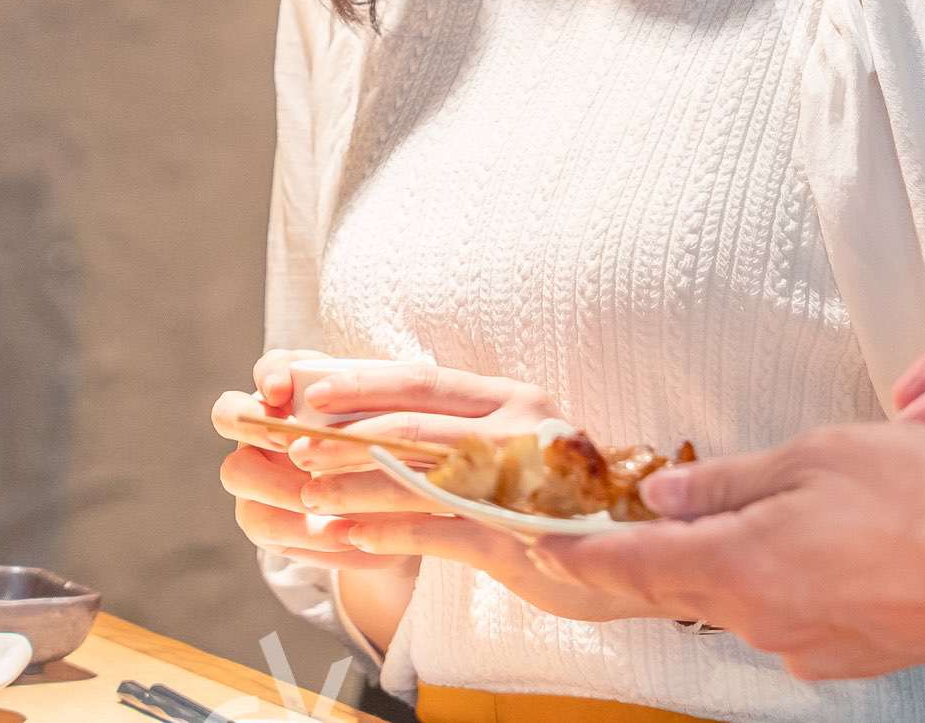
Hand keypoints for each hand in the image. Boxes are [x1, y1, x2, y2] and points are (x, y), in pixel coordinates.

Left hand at [218, 356, 639, 625]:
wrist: (628, 545)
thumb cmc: (554, 492)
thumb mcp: (510, 443)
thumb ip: (454, 427)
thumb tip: (373, 413)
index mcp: (511, 398)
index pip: (425, 379)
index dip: (362, 381)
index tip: (308, 389)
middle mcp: (519, 429)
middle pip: (415, 421)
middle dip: (347, 432)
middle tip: (296, 443)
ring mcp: (521, 482)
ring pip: (420, 476)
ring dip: (356, 485)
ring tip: (310, 495)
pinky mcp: (518, 536)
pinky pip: (438, 531)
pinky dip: (387, 533)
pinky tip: (349, 538)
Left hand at [543, 426, 924, 678]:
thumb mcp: (822, 455)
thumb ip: (734, 480)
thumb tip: (664, 492)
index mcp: (743, 564)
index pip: (632, 566)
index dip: (580, 556)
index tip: (540, 549)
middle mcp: (761, 619)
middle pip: (676, 588)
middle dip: (641, 558)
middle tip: (611, 527)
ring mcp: (803, 645)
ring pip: (734, 600)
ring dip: (719, 565)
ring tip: (734, 518)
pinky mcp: (843, 656)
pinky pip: (785, 616)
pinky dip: (776, 583)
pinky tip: (814, 548)